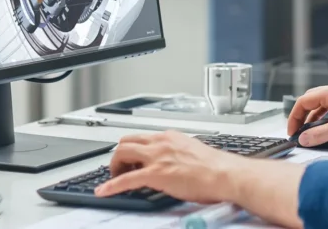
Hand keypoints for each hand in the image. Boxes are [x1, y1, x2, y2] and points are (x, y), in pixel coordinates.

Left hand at [95, 131, 239, 203]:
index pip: (143, 138)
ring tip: (115, 178)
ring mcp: (157, 157)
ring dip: (114, 166)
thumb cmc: (216, 167)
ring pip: (122, 153)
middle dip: (119, 155)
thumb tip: (174, 162)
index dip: (132, 150)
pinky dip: (111, 185)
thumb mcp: (194, 152)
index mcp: (171, 137)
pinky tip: (103, 191)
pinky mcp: (156, 174)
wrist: (224, 174)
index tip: (130, 160)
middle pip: (127, 141)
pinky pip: (125, 179)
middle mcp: (162, 143)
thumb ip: (179, 153)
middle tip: (119, 168)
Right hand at [287, 83, 327, 146]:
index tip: (292, 130)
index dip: (295, 116)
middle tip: (298, 131)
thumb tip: (304, 138)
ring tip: (311, 133)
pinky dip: (326, 119)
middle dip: (303, 116)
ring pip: (323, 106)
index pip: (304, 100)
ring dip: (315, 118)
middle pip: (312, 101)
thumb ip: (320, 135)